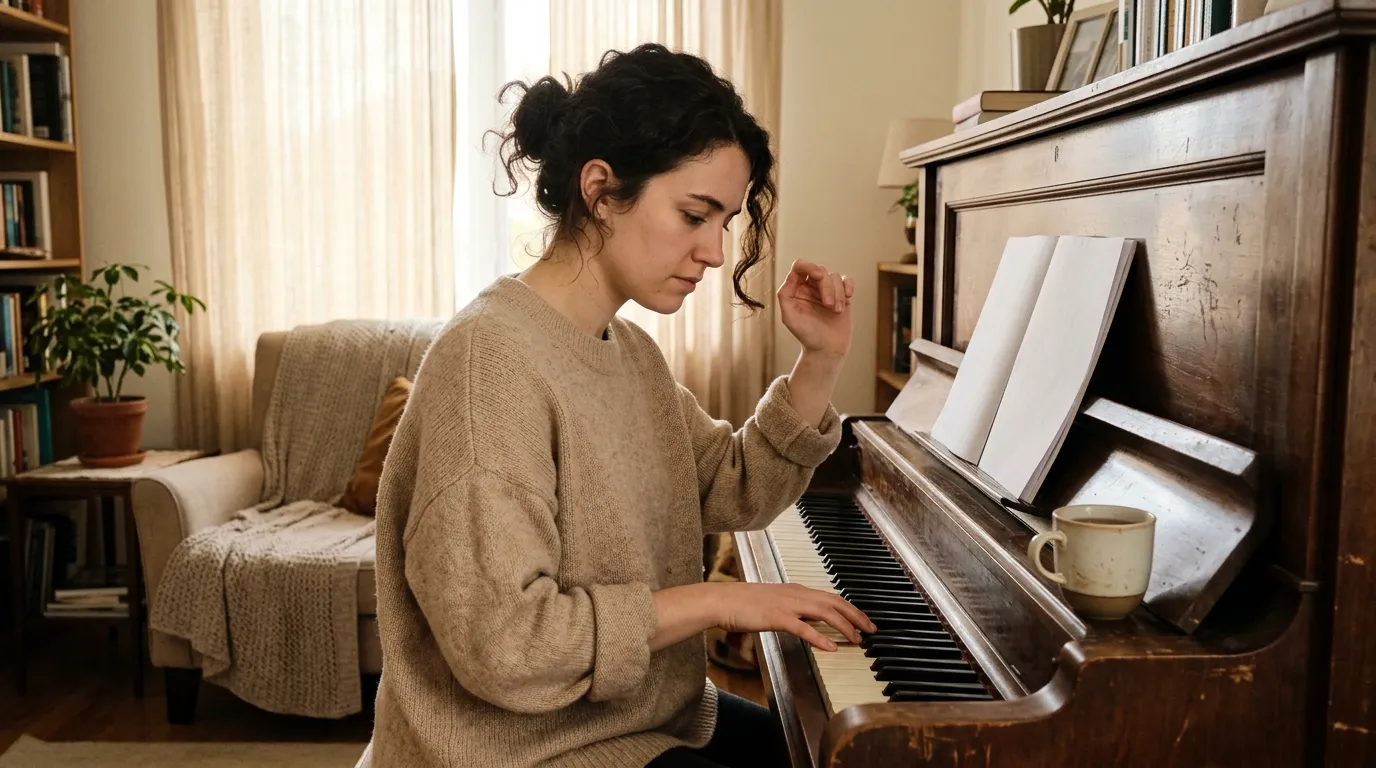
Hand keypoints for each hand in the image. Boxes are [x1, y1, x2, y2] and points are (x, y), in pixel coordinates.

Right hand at [711, 582, 874, 651]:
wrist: (722, 600)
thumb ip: (794, 608)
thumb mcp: (774, 602)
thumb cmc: (744, 602)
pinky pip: (803, 628)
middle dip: (856, 616)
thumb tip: (811, 619)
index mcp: (796, 590)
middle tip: (871, 630)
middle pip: (834, 603)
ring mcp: (787, 605)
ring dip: (844, 626)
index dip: (850, 609)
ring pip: (824, 613)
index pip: (831, 597)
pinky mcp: (776, 617)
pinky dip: (819, 637)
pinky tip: (830, 647)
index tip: (863, 620)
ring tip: (857, 639)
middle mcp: (796, 594)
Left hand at [777, 259, 853, 359]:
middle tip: (828, 305)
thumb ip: (785, 295)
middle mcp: (810, 287)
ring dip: (837, 294)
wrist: (827, 349)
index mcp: (796, 289)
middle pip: (820, 271)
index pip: (800, 267)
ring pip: (834, 277)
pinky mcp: (841, 295)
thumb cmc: (807, 335)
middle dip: (826, 287)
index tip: (818, 276)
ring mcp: (827, 290)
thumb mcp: (789, 317)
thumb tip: (791, 275)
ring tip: (835, 311)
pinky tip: (848, 297)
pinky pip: (846, 280)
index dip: (809, 266)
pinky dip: (849, 286)